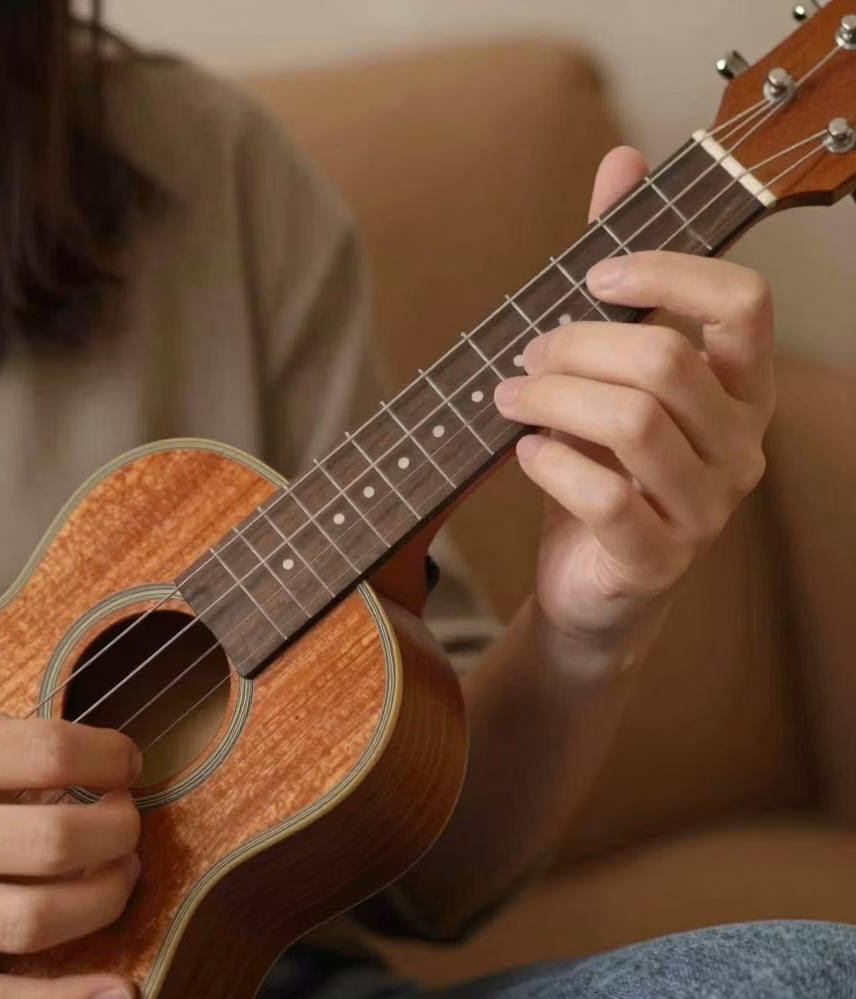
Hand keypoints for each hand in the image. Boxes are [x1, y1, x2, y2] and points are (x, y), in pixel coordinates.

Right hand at [0, 693, 143, 998]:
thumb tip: (63, 753)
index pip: (44, 755)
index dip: (108, 758)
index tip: (125, 762)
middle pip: (51, 843)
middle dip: (118, 830)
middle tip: (127, 819)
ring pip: (31, 922)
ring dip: (104, 899)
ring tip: (123, 874)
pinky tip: (116, 994)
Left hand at [495, 147, 774, 651]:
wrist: (592, 583)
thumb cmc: (604, 467)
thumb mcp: (610, 370)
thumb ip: (624, 273)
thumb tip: (624, 159)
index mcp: (742, 388)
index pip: (745, 303)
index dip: (667, 272)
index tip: (592, 275)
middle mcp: (741, 446)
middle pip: (666, 361)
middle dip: (576, 347)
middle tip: (526, 356)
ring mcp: (706, 509)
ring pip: (633, 424)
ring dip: (551, 399)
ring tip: (509, 398)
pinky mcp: (657, 559)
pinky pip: (604, 496)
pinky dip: (549, 463)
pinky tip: (525, 452)